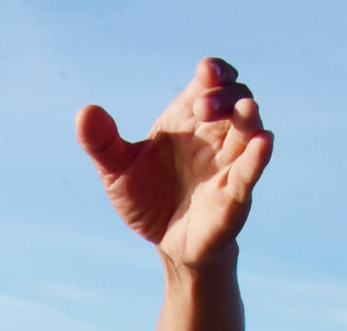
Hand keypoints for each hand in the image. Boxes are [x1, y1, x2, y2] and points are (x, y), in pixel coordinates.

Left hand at [78, 57, 272, 269]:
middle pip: (234, 101)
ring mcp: (229, 163)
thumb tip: (84, 112)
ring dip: (248, 119)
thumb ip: (102, 143)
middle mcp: (215, 135)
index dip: (214, 72)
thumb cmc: (147, 199)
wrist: (164, 242)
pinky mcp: (236, 194)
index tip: (206, 72)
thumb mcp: (117, 171)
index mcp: (188, 119)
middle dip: (223, 98)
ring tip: (245, 110)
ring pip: (250, 131)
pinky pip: (251, 172)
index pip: (210, 83)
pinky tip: (262, 144)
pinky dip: (257, 158)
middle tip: (202, 108)